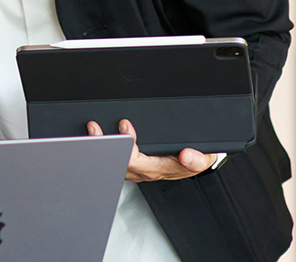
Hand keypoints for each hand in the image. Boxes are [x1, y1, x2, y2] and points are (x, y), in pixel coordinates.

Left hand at [87, 119, 217, 181]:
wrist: (194, 162)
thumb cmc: (195, 159)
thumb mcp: (203, 159)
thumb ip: (196, 159)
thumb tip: (186, 156)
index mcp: (157, 169)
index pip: (134, 160)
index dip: (126, 145)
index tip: (125, 125)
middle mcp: (142, 171)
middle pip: (116, 161)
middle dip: (104, 144)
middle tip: (95, 128)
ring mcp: (135, 169)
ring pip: (112, 161)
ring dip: (100, 146)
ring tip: (92, 129)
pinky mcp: (131, 164)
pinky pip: (114, 158)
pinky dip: (104, 147)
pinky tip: (97, 137)